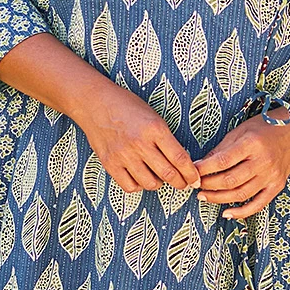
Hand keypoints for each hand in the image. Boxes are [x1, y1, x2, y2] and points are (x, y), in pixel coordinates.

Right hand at [74, 81, 200, 194]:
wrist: (95, 103)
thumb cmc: (127, 107)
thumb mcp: (153, 116)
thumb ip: (166, 139)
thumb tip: (180, 163)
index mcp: (155, 129)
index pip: (180, 158)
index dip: (191, 173)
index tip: (194, 179)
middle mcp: (140, 143)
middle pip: (168, 174)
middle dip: (180, 183)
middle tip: (183, 184)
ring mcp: (124, 155)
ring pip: (150, 184)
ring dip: (159, 184)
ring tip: (159, 177)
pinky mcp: (110, 163)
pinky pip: (130, 186)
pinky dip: (139, 186)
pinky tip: (140, 178)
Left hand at [193, 88, 289, 216]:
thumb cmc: (264, 128)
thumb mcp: (241, 131)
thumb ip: (222, 149)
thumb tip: (201, 166)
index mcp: (252, 143)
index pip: (223, 161)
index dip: (204, 169)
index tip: (192, 172)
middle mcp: (263, 161)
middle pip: (230, 180)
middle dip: (208, 185)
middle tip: (195, 186)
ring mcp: (272, 176)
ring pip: (240, 194)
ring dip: (218, 198)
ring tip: (203, 196)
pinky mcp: (277, 186)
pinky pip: (258, 204)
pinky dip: (241, 212)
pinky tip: (226, 213)